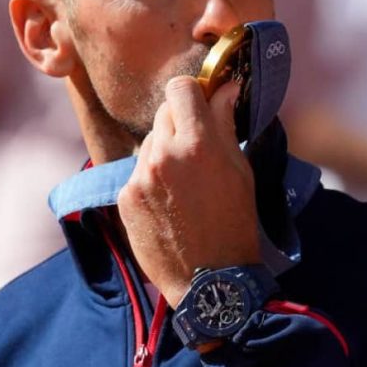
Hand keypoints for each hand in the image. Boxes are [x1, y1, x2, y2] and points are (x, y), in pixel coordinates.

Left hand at [118, 77, 258, 306]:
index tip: (204, 105)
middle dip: (182, 122)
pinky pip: (139, 172)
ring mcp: (140, 176)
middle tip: (199, 147)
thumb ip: (226, 124)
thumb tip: (225, 88)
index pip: (181, 88)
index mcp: (198, 143)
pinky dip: (153, 179)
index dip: (194, 93)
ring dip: (166, 150)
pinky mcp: (125, 197)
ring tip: (186, 183)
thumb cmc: (236, 223)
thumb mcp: (241, 170)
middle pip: (164, 111)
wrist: (209, 278)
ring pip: (150, 142)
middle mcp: (163, 154)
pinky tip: (171, 203)